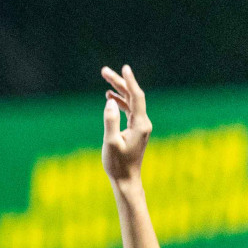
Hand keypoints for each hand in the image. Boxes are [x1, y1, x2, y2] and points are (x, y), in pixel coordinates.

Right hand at [102, 64, 150, 184]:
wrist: (126, 180)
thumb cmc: (117, 164)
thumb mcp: (110, 143)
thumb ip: (110, 121)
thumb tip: (109, 102)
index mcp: (140, 124)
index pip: (136, 96)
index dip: (129, 81)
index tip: (124, 68)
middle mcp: (143, 122)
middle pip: (133, 96)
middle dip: (119, 83)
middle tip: (105, 71)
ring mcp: (140, 126)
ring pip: (130, 103)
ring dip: (118, 92)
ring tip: (106, 81)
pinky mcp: (135, 130)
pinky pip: (129, 111)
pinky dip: (120, 103)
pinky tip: (110, 98)